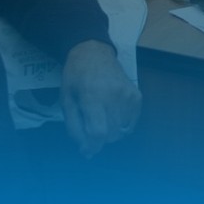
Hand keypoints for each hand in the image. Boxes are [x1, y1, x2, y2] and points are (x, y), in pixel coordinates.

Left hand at [61, 40, 142, 157]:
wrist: (93, 52)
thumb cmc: (75, 77)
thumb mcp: (66, 101)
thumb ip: (74, 127)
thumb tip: (86, 150)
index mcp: (92, 96)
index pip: (98, 132)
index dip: (92, 146)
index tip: (86, 149)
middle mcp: (113, 96)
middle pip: (111, 134)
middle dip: (99, 139)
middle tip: (90, 128)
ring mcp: (128, 95)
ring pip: (122, 131)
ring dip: (110, 132)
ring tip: (101, 117)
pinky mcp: (137, 96)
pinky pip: (131, 123)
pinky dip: (121, 125)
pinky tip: (112, 114)